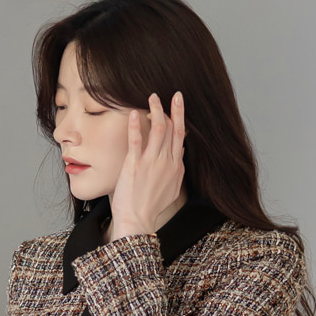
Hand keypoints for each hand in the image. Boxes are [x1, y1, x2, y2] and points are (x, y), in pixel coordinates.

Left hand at [109, 91, 185, 240]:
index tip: (177, 106)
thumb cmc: (151, 207)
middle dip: (175, 110)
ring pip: (159, 129)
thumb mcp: (171, 189)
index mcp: (176, 167)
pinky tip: (135, 113)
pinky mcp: (135, 165)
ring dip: (157, 111)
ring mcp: (152, 162)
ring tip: (153, 97)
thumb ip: (176, 170)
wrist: (138, 221)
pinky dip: (137, 125)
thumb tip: (179, 154)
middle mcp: (167, 162)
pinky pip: (137, 140)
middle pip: (174, 129)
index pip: (180, 137)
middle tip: (174, 94)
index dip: (180, 120)